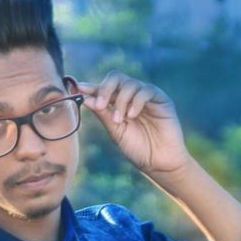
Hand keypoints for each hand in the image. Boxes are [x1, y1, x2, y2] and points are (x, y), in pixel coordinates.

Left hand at [77, 72, 191, 177]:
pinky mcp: (161, 99)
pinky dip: (136, 101)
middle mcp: (132, 97)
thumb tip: (85, 99)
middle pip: (116, 77)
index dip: (91, 87)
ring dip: (120, 100)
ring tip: (120, 119)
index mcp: (118, 104)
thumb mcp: (115, 131)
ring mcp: (146, 97)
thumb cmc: (137, 149)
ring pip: (129, 83)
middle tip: (100, 105)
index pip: (103, 88)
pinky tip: (132, 115)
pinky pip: (146, 90)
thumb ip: (103, 114)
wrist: (158, 163)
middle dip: (105, 89)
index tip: (79, 89)